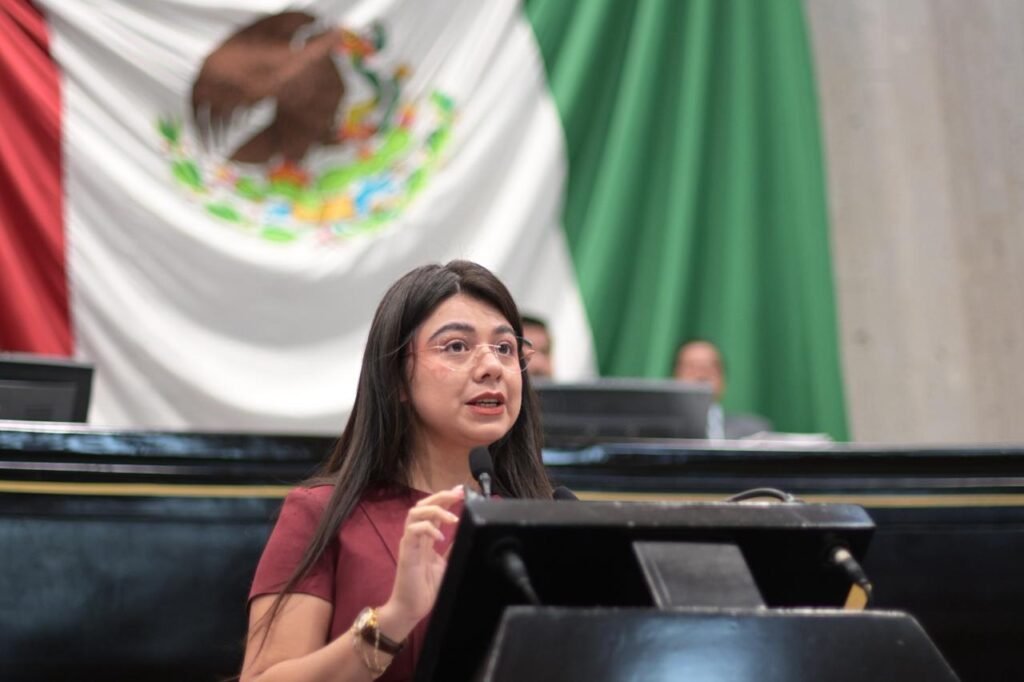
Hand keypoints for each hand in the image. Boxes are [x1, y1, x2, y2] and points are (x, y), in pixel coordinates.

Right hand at [378, 485, 463, 638]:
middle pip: (423, 505)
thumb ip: (454, 547)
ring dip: (434, 509)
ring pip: (415, 513)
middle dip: (441, 496)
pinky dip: (427, 528)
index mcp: (426, 538)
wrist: (411, 609)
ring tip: (451, 516)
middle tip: (458, 493)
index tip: (461, 492)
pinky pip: (413, 532)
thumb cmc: (427, 588)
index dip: (445, 499)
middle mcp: (416, 536)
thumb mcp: (448, 562)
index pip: (433, 510)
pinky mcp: (406, 552)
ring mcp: (409, 542)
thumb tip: (470, 533)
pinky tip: (441, 536)